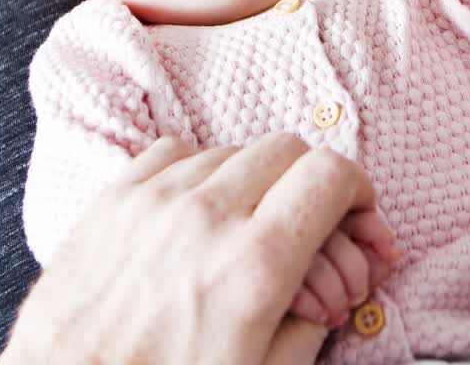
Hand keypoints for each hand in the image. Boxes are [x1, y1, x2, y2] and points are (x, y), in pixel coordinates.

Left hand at [0, 133, 393, 364]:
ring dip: (254, 181)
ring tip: (248, 229)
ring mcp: (153, 200)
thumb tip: (337, 279)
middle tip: (311, 223)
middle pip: (287, 150)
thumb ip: (313, 319)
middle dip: (310, 183)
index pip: (330, 176)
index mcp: (254, 265)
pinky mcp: (112, 199)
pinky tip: (197, 212)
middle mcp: (205, 217)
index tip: (354, 212)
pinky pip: (174, 153)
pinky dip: (198, 174)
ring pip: (232, 150)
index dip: (357, 190)